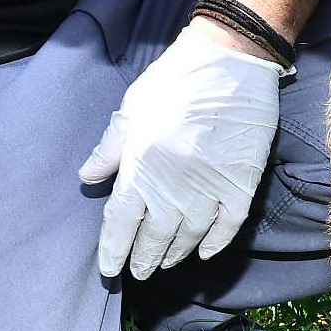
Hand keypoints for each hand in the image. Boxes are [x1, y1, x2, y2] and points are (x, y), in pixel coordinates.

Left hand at [79, 30, 283, 277]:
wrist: (231, 58)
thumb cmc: (176, 79)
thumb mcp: (133, 108)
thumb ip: (111, 147)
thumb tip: (88, 177)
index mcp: (142, 166)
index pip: (120, 222)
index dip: (113, 249)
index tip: (109, 268)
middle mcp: (174, 185)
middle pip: (154, 236)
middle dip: (143, 258)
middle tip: (138, 272)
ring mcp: (210, 186)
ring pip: (190, 235)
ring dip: (175, 253)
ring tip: (166, 262)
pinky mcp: (242, 182)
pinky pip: (228, 225)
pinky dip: (216, 242)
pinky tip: (205, 251)